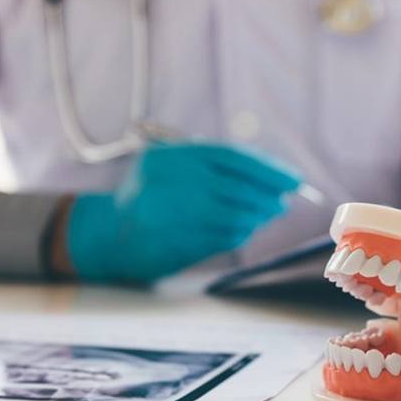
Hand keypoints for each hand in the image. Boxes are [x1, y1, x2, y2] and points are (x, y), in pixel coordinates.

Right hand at [65, 143, 301, 282]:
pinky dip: (242, 233)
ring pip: (234, 216)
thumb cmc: (149, 195)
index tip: (292, 179)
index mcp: (171, 157)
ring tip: (267, 214)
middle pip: (238, 188)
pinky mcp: (175, 244)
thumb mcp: (172, 167)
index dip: (268, 169)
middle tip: (284, 201)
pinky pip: (222, 238)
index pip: (232, 158)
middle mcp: (171, 183)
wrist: (108, 234)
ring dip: (258, 216)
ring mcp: (172, 216)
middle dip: (269, 196)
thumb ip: (213, 168)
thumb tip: (272, 181)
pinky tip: (246, 228)